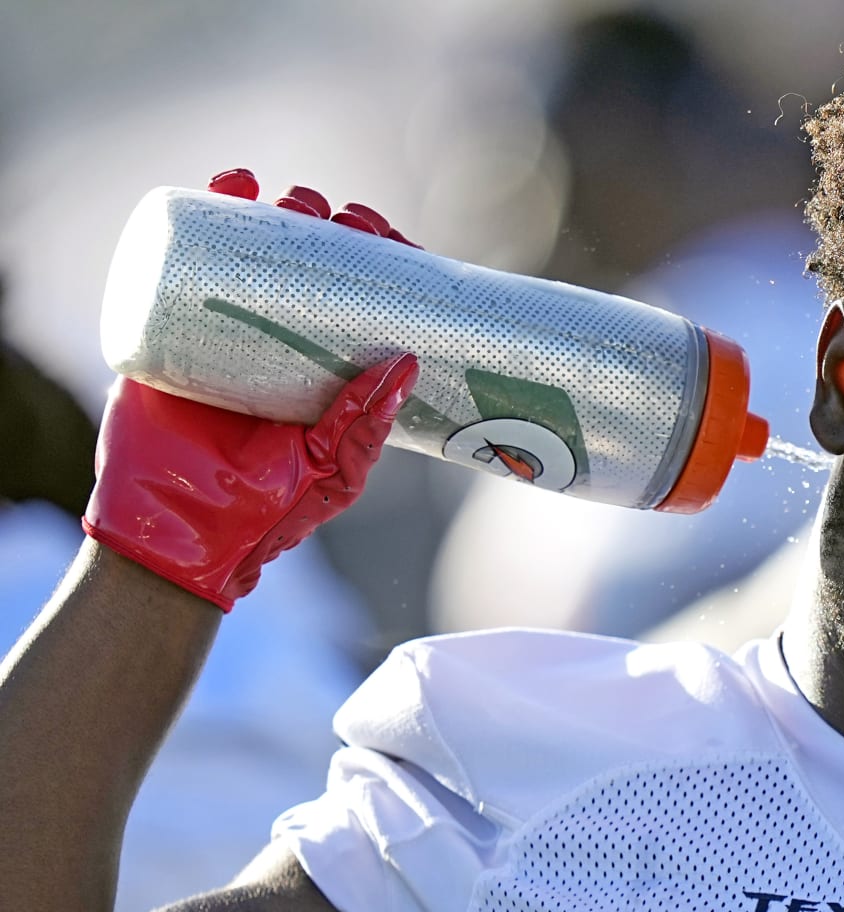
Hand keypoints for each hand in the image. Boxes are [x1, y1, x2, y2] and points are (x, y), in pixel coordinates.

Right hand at [82, 169, 420, 610]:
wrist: (176, 534)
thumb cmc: (265, 514)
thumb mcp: (330, 471)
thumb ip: (362, 426)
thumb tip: (407, 362)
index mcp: (331, 371)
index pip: (365, 302)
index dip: (383, 265)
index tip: (397, 243)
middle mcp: (284, 340)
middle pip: (316, 264)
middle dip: (336, 229)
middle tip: (349, 221)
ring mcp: (228, 328)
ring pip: (259, 249)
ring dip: (282, 211)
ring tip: (298, 201)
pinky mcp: (173, 322)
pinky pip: (189, 256)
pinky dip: (211, 211)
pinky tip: (236, 183)